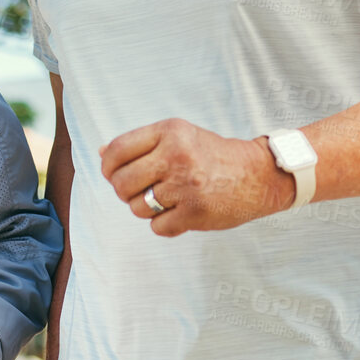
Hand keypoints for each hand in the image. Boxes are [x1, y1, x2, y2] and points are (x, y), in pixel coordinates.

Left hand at [99, 119, 292, 236]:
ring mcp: (186, 186)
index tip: (114, 174)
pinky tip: (180, 212)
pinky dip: (165, 224)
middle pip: (121, 184)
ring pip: (137, 208)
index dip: (108, 167)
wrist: (258, 174)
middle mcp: (176, 156)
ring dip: (146, 209)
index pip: (117, 151)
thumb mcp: (178, 137)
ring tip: (166, 200)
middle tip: (141, 190)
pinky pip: (157, 227)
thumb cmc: (212, 155)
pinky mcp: (196, 212)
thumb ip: (140, 144)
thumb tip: (101, 152)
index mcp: (170, 132)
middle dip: (125, 192)